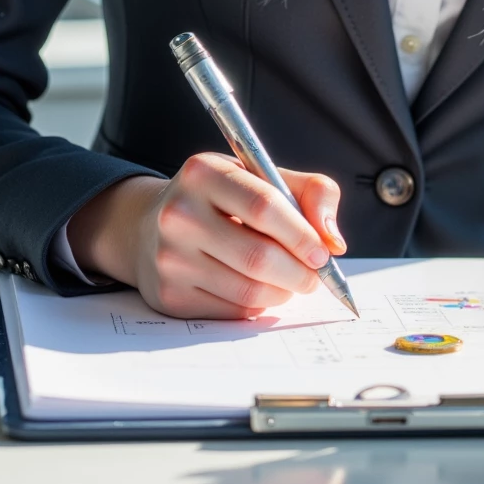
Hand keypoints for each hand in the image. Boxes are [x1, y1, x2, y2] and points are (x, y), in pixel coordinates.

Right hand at [66, 155, 346, 319]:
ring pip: (247, 290)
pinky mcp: (169, 296)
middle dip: (299, 273)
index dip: (301, 234)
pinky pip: (231, 312)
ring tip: (289, 281)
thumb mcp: (260, 176)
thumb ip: (310, 192)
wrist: (150, 225)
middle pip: (257, 256)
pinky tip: (258, 289)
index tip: (324, 252)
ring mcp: (170, 257)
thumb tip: (334, 240)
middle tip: (315, 276)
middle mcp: (179, 213)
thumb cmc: (220, 199)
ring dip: (282, 292)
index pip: (263, 205)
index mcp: (203, 172)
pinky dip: (257, 306)